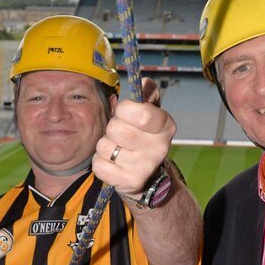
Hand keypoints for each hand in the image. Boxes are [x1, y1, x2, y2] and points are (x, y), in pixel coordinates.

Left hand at [92, 78, 175, 196]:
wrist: (148, 176)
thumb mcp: (150, 111)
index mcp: (165, 126)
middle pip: (116, 129)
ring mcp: (144, 167)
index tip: (125, 112)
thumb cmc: (143, 134)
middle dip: (112, 128)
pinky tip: (113, 163)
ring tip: (118, 148)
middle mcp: (159, 147)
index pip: (141, 114)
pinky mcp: (129, 182)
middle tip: (121, 133)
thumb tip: (143, 82)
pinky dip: (101, 162)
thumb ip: (147, 92)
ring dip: (105, 145)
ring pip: (104, 146)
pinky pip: (99, 165)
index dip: (125, 109)